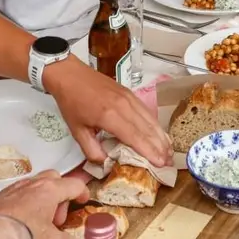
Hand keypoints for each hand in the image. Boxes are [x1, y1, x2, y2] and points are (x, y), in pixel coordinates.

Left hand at [0, 170, 90, 238]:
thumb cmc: (22, 235)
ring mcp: (14, 189)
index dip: (81, 192)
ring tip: (40, 223)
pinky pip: (18, 195)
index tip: (83, 201)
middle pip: (53, 179)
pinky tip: (22, 223)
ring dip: (42, 200)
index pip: (73, 184)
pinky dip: (25, 204)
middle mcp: (32, 184)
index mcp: (49, 189)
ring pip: (34, 186)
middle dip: (60, 195)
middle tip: (58, 218)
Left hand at [43, 58, 170, 165]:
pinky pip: (147, 112)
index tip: (160, 164)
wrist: (69, 74)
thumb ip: (91, 150)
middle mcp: (124, 106)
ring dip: (161, 137)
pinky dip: (155, 125)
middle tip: (169, 163)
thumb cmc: (71, 102)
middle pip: (148, 130)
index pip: (135, 137)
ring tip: (169, 153)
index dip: (149, 152)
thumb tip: (107, 164)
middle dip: (160, 148)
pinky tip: (160, 135)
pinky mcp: (130, 94)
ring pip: (151, 120)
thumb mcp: (77, 131)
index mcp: (110, 116)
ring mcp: (129, 98)